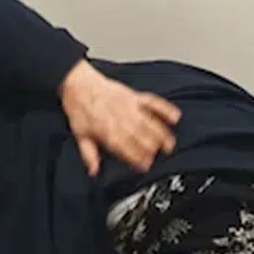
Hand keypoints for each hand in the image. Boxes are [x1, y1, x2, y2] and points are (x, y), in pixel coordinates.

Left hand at [59, 60, 181, 175]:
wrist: (78, 83)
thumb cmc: (80, 108)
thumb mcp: (80, 135)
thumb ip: (89, 154)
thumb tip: (94, 170)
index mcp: (107, 131)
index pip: (126, 149)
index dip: (137, 158)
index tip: (145, 166)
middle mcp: (120, 119)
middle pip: (141, 137)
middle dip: (151, 149)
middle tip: (158, 157)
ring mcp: (129, 106)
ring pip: (149, 123)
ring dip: (161, 135)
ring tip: (169, 145)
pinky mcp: (134, 96)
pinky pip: (153, 102)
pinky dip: (165, 109)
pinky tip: (174, 117)